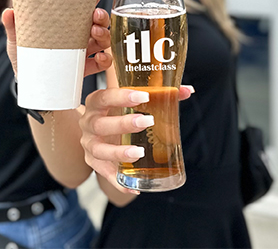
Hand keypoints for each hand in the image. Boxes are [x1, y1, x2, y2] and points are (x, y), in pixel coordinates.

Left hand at [2, 0, 111, 76]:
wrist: (25, 81)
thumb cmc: (24, 54)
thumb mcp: (17, 38)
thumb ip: (13, 26)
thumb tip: (8, 12)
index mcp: (65, 23)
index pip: (82, 7)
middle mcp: (78, 35)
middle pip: (98, 22)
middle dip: (102, 16)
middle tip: (95, 15)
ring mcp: (83, 52)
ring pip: (103, 40)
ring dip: (104, 35)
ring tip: (95, 33)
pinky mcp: (84, 69)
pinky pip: (101, 63)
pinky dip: (105, 60)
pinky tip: (101, 57)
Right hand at [79, 85, 194, 194]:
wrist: (100, 129)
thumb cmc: (119, 110)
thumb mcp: (134, 101)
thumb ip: (160, 94)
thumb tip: (188, 91)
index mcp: (96, 103)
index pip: (105, 97)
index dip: (121, 96)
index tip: (144, 97)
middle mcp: (88, 123)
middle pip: (100, 124)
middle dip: (123, 124)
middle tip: (147, 122)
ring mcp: (89, 144)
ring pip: (99, 150)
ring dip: (119, 153)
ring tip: (139, 153)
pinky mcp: (94, 162)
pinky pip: (104, 174)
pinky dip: (119, 181)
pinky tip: (135, 187)